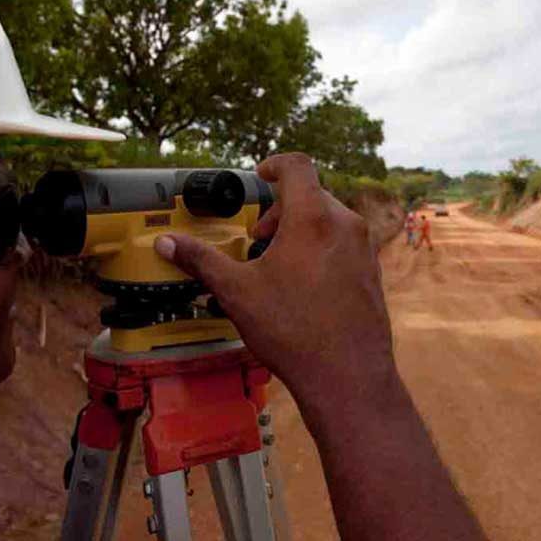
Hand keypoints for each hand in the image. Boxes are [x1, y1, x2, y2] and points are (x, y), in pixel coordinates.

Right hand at [153, 153, 394, 417]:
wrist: (347, 376)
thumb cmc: (293, 331)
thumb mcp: (237, 292)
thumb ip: (202, 260)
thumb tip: (167, 243)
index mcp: (313, 218)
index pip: (297, 166)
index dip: (275, 164)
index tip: (260, 175)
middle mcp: (345, 225)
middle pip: (312, 195)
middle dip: (280, 209)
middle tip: (258, 237)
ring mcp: (364, 248)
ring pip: (329, 220)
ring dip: (301, 229)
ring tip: (279, 264)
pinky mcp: (373, 272)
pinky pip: (344, 244)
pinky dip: (321, 248)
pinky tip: (304, 285)